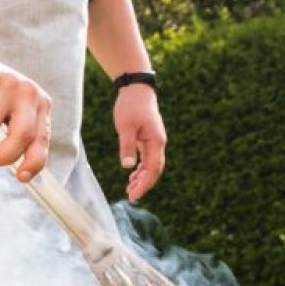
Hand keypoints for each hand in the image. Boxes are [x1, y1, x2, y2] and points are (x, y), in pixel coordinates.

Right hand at [0, 45, 52, 181]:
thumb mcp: (9, 116)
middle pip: (21, 135)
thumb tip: (22, 173)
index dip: (33, 162)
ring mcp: (9, 81)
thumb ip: (16, 138)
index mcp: (41, 105)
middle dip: (2, 156)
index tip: (20, 177)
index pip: (42, 139)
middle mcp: (29, 92)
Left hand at [113, 85, 166, 200]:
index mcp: (156, 141)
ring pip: (152, 165)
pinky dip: (141, 168)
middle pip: (155, 169)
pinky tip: (132, 175)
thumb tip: (128, 166)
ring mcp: (154, 141)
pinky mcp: (149, 138)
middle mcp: (158, 143)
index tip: (133, 194)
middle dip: (144, 184)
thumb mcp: (125, 127)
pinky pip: (148, 158)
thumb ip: (127, 146)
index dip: (144, 184)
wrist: (137, 89)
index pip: (153, 169)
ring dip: (142, 178)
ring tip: (129, 189)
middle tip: (131, 196)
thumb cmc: (130, 106)